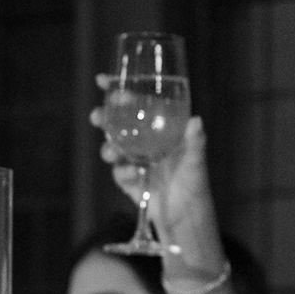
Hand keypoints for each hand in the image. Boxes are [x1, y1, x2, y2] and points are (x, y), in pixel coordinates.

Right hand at [88, 87, 210, 242]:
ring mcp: (132, 160)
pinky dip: (123, 171)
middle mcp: (141, 140)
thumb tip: (196, 121)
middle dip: (102, 117)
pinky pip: (118, 172)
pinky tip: (134, 172)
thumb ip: (196, 141)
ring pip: (110, 147)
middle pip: (114, 123)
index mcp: (155, 128)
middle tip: (98, 117)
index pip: (133, 103)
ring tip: (114, 152)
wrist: (186, 214)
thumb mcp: (196, 159)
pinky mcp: (127, 180)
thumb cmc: (194, 180)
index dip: (116, 91)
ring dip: (108, 147)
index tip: (103, 80)